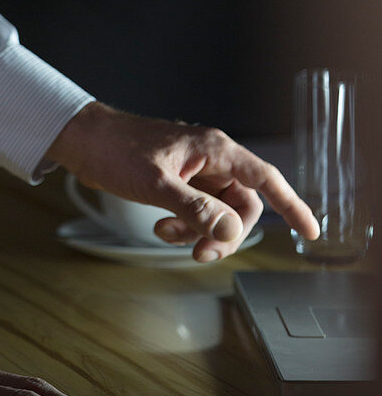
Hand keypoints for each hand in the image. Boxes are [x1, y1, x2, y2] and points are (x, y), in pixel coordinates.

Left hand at [48, 103, 319, 262]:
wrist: (85, 142)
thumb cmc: (116, 150)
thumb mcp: (155, 184)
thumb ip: (194, 208)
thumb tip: (229, 231)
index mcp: (214, 149)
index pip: (264, 178)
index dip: (291, 204)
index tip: (309, 231)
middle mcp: (211, 158)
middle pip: (242, 205)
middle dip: (226, 233)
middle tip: (201, 252)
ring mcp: (196, 170)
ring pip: (220, 212)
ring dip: (202, 231)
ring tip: (169, 234)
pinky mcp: (181, 181)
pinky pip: (200, 211)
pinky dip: (187, 226)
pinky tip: (162, 226)